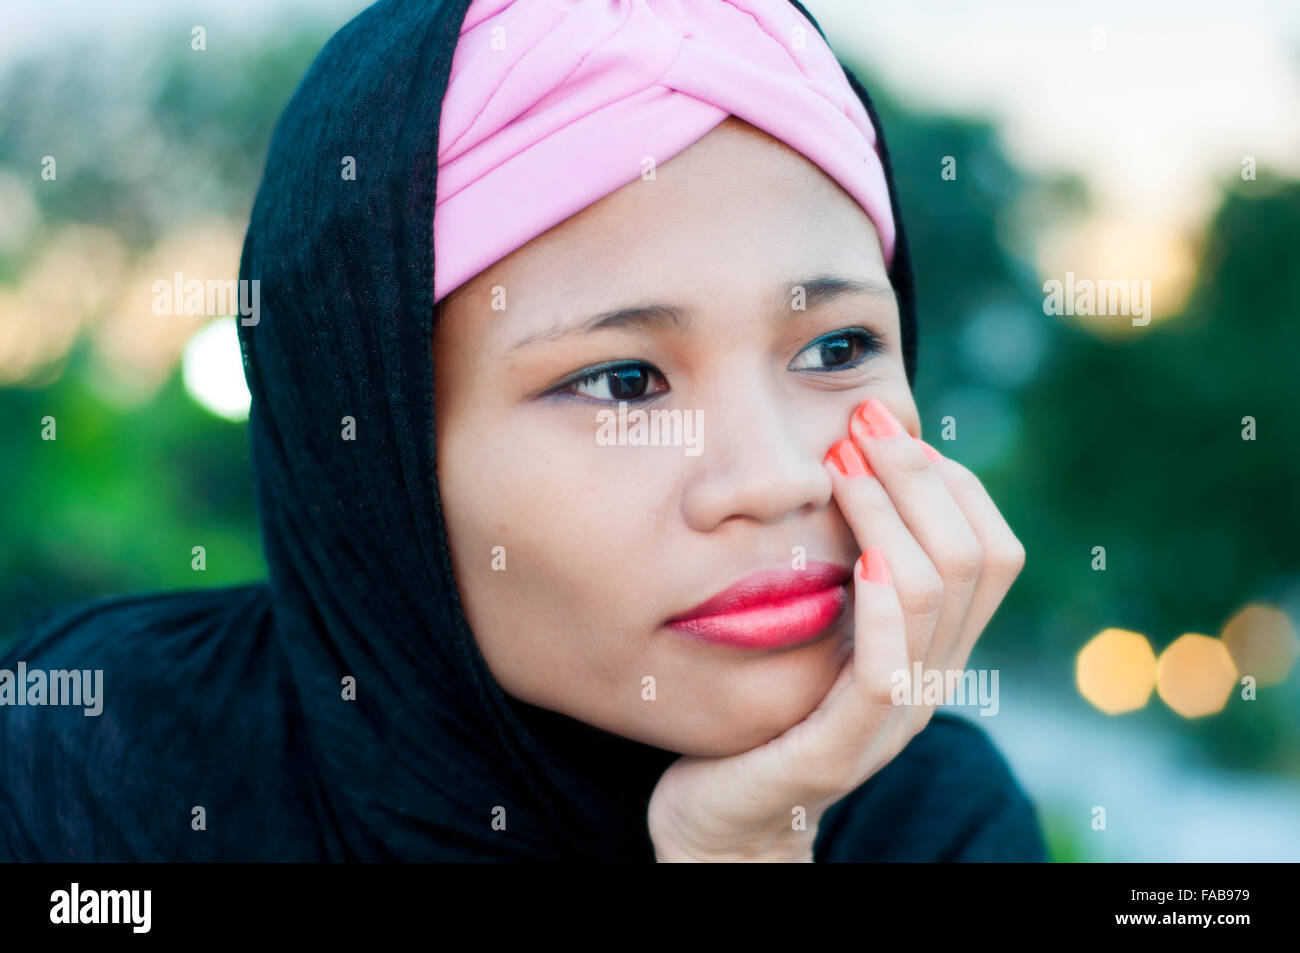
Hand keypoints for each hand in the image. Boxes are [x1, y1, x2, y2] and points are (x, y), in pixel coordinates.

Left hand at [647, 398, 1026, 861]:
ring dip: (891, 514)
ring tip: (842, 463)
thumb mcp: (821, 626)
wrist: (723, 820)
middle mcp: (931, 680)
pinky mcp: (840, 750)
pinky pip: (888, 670)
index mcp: (933, 647)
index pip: (991, 548)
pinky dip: (883, 606)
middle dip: (917, 475)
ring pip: (934, 597)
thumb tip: (855, 464)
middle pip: (973, 558)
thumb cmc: (765, 707)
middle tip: (860, 422)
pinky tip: (862, 560)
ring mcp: (893, 719)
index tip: (884, 427)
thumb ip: (850, 567)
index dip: (950, 478)